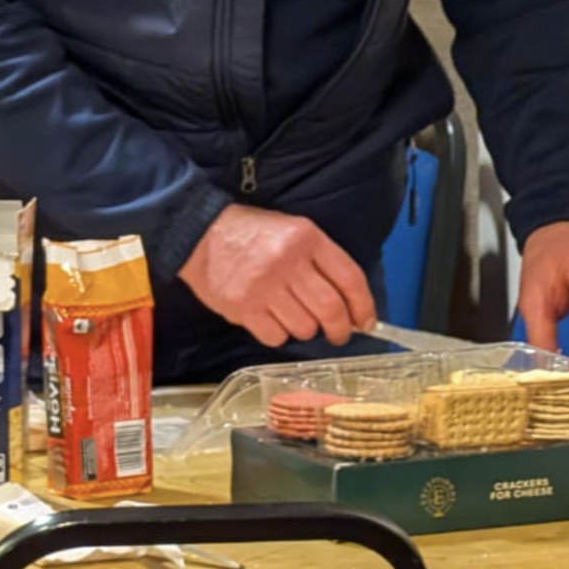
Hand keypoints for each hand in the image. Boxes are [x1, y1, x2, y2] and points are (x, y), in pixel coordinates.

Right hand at [178, 203, 377, 347]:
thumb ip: (323, 261)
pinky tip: (272, 319)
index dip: (364, 306)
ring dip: (306, 329)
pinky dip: (279, 334)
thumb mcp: (295, 230)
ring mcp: (264, 286)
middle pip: (330, 309)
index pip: (349, 278)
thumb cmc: (255, 234)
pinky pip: (276, 337)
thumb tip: (351, 306)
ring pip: (304, 328)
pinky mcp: (242, 308)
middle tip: (339, 334)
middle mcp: (288, 262)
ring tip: (296, 316)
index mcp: (306, 238)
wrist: (202, 233)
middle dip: (341, 329)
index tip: (366, 322)